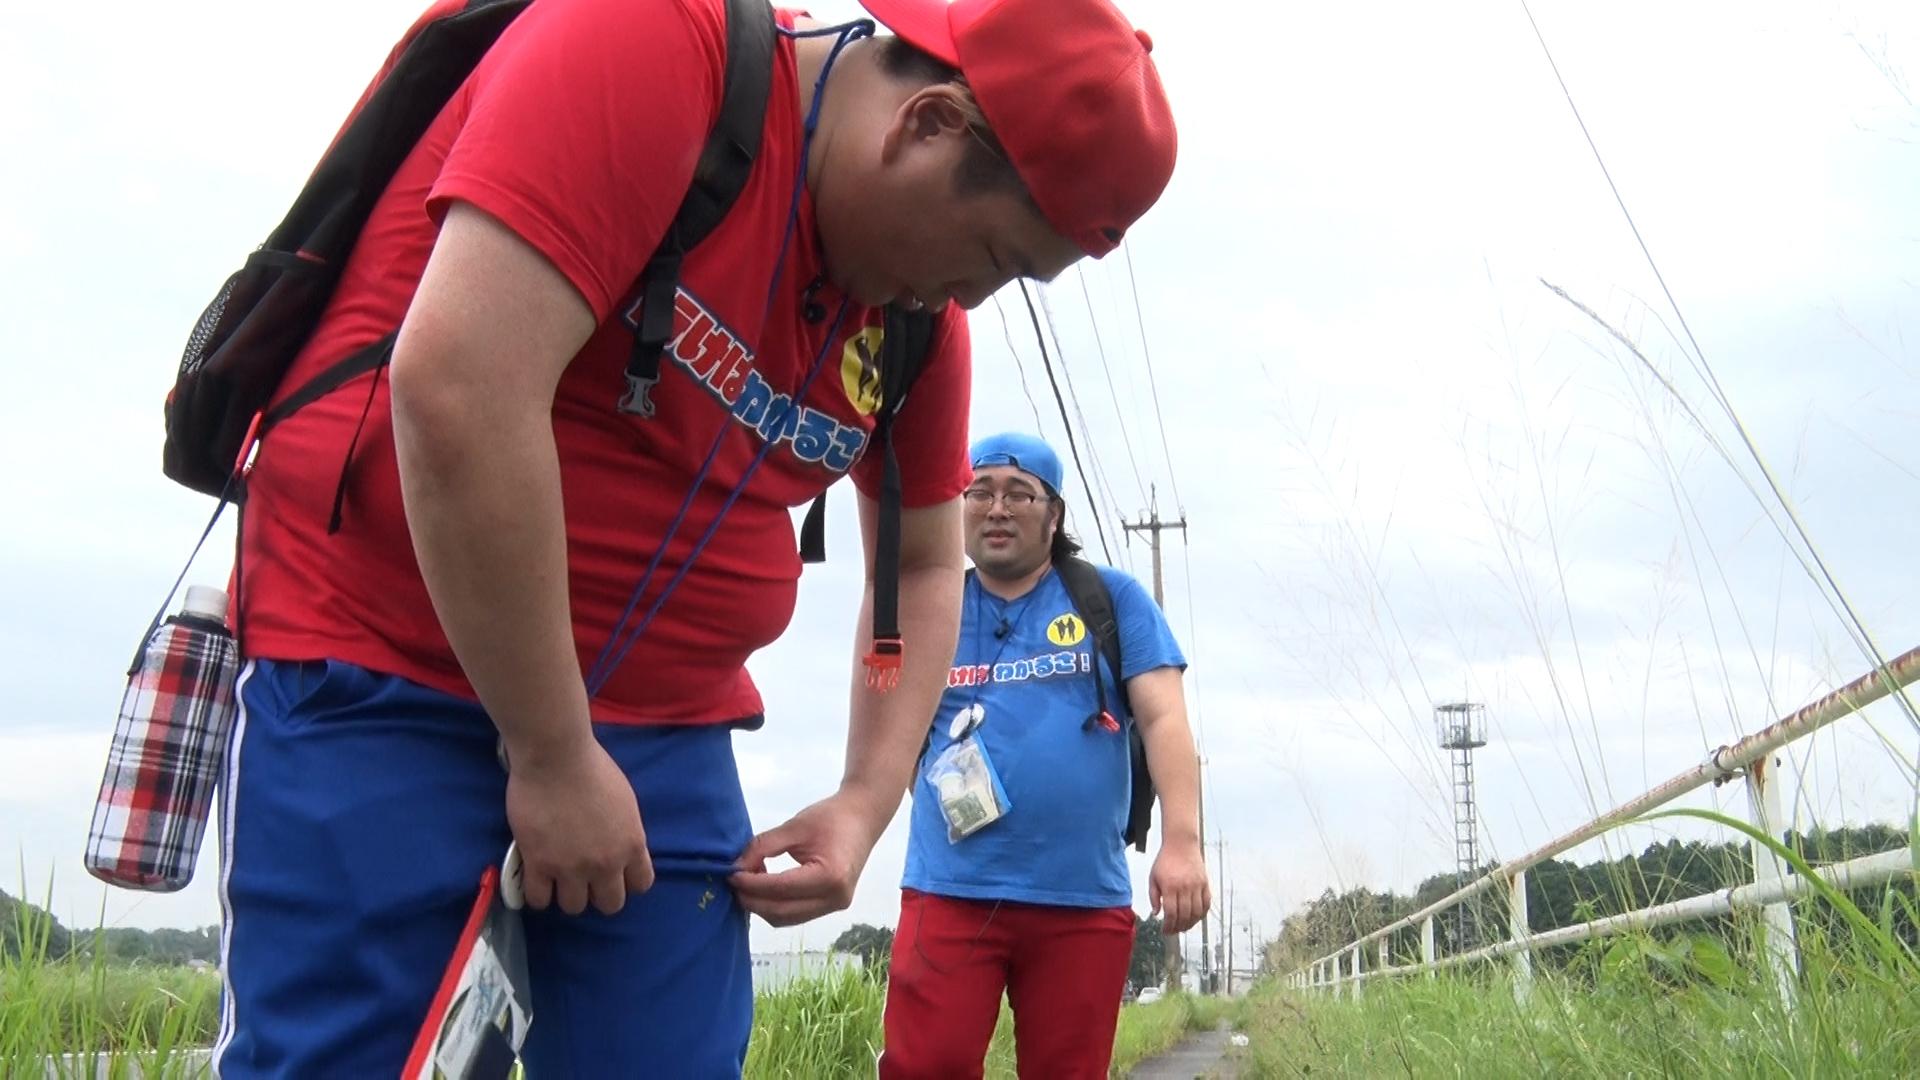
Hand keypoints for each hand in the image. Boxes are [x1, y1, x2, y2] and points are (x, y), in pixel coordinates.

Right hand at [504, 735, 653, 915]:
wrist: (556, 756)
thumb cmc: (592, 767)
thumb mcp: (625, 802)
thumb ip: (625, 831)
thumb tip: (620, 847)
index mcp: (632, 844)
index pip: (641, 885)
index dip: (626, 882)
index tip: (613, 873)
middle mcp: (606, 863)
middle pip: (610, 904)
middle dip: (598, 892)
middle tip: (584, 877)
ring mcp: (572, 868)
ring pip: (574, 907)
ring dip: (567, 894)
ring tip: (557, 878)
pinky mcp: (539, 864)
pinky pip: (538, 899)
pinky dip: (536, 894)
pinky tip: (535, 879)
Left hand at [730, 788, 890, 926]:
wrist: (862, 818)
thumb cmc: (831, 817)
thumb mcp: (794, 826)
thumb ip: (762, 847)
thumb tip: (736, 867)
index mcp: (830, 876)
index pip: (780, 889)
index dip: (751, 884)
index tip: (731, 874)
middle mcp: (835, 898)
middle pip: (781, 912)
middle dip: (752, 900)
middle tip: (733, 882)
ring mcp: (835, 906)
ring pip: (786, 918)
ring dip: (762, 906)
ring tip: (746, 884)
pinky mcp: (831, 906)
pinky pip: (795, 914)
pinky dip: (775, 905)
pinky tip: (763, 888)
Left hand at [1150, 837, 1210, 933]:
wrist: (1181, 844)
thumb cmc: (1165, 860)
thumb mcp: (1153, 877)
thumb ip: (1153, 897)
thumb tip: (1156, 913)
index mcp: (1170, 886)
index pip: (1171, 913)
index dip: (1168, 926)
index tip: (1165, 931)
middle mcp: (1184, 887)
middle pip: (1184, 915)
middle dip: (1178, 927)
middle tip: (1174, 931)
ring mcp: (1197, 886)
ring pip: (1196, 912)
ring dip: (1190, 923)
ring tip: (1184, 927)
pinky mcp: (1205, 883)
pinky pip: (1206, 904)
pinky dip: (1202, 914)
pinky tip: (1195, 918)